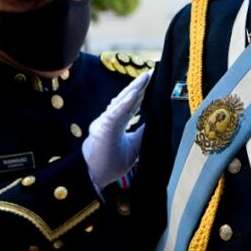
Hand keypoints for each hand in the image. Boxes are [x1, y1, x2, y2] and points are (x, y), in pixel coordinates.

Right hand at [82, 71, 150, 189]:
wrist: (93, 177)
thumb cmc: (109, 163)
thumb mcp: (134, 147)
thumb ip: (142, 134)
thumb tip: (157, 123)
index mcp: (117, 124)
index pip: (131, 105)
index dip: (141, 94)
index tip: (150, 82)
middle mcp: (110, 120)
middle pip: (126, 99)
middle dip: (139, 86)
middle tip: (150, 73)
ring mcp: (106, 122)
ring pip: (121, 102)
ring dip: (134, 89)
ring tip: (145, 77)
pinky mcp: (104, 128)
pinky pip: (116, 113)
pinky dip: (125, 103)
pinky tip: (135, 93)